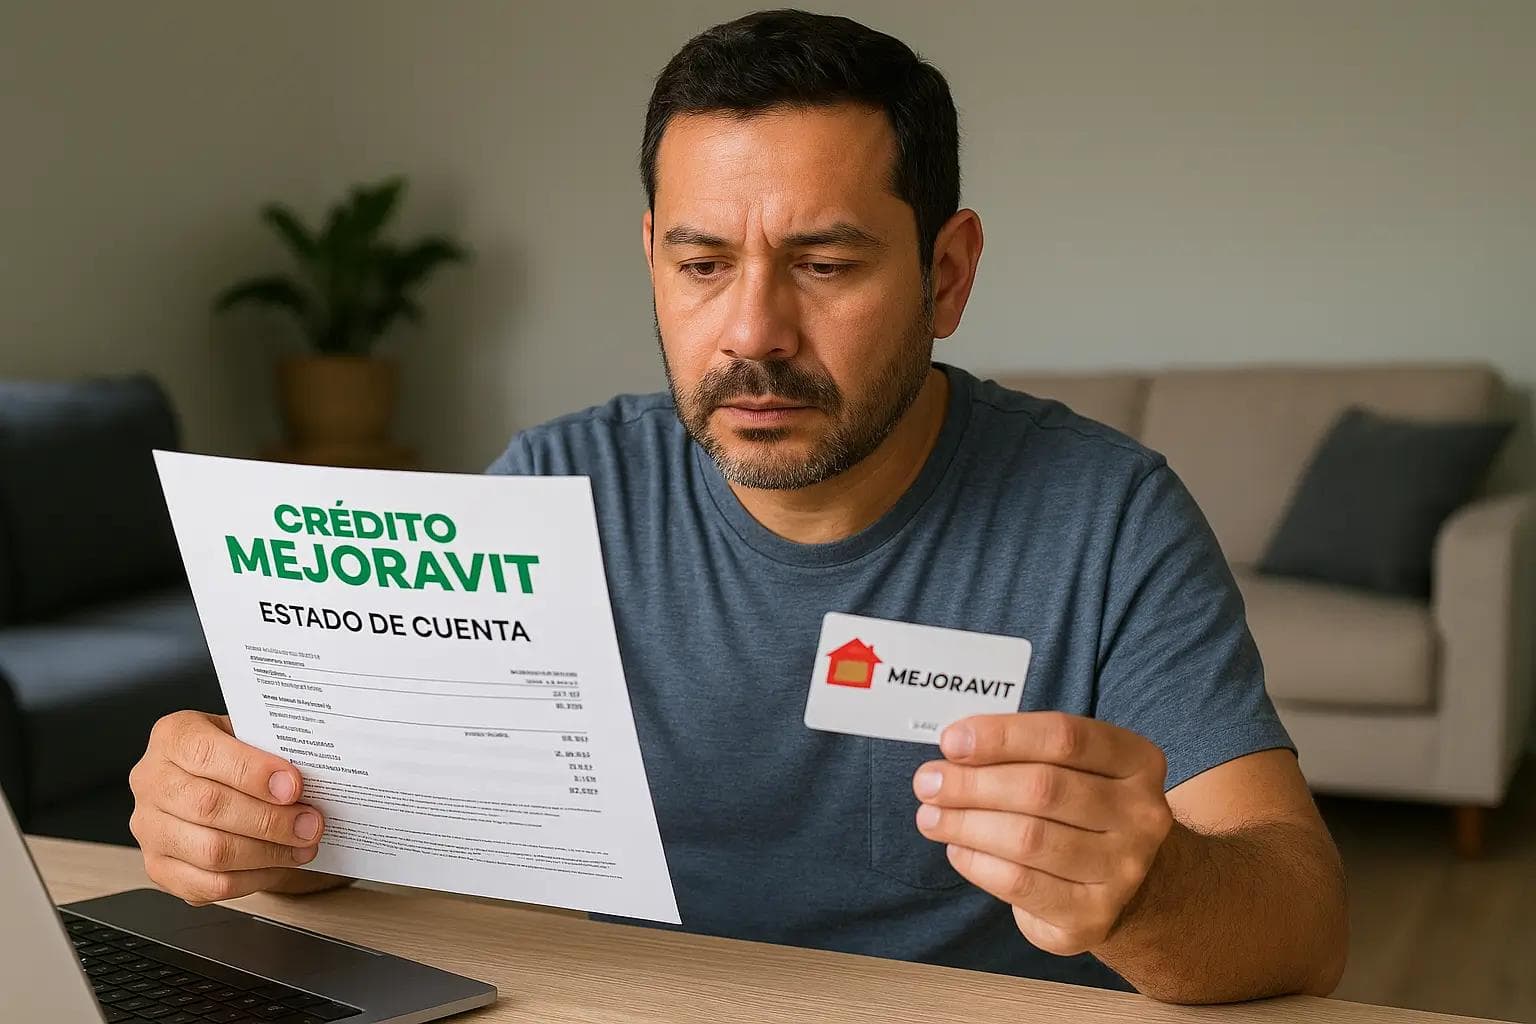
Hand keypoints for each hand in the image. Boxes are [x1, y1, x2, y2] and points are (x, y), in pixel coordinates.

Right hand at [129, 711, 341, 903]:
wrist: (209, 781)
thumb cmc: (236, 756)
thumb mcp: (250, 734)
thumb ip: (271, 749)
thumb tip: (314, 775)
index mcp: (173, 737)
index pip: (205, 753)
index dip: (253, 772)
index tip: (293, 786)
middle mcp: (152, 781)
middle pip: (209, 806)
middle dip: (270, 819)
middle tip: (310, 824)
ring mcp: (150, 828)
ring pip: (211, 851)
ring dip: (268, 853)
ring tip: (303, 845)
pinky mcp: (159, 868)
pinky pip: (209, 885)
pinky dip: (253, 879)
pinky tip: (278, 864)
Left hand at [912, 711, 1172, 955]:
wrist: (1123, 884)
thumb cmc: (1079, 809)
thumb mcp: (1070, 767)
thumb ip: (1022, 751)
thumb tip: (955, 748)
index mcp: (1137, 762)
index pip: (1064, 737)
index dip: (1001, 736)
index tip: (950, 740)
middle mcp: (1142, 815)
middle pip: (1043, 788)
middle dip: (973, 784)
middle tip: (928, 782)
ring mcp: (1123, 870)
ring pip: (1028, 838)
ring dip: (966, 824)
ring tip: (930, 816)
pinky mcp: (1093, 915)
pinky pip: (1020, 884)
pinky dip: (978, 863)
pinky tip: (957, 849)